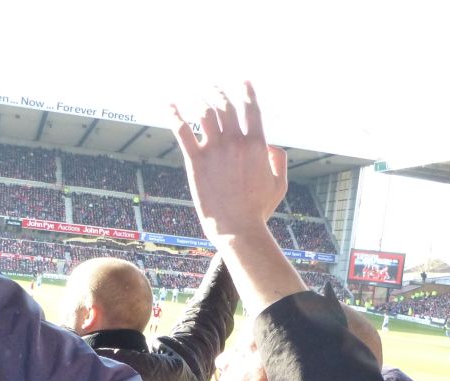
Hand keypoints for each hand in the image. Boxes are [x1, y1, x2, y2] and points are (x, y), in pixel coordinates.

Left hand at [171, 82, 287, 239]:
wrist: (237, 229)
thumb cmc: (259, 210)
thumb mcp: (279, 185)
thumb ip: (279, 160)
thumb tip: (272, 145)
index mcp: (257, 145)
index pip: (252, 109)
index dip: (247, 91)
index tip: (243, 81)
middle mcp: (236, 142)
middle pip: (226, 106)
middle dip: (220, 92)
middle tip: (214, 86)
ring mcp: (215, 150)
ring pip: (205, 113)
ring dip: (201, 98)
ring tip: (197, 93)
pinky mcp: (196, 161)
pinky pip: (182, 131)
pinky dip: (175, 115)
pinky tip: (170, 105)